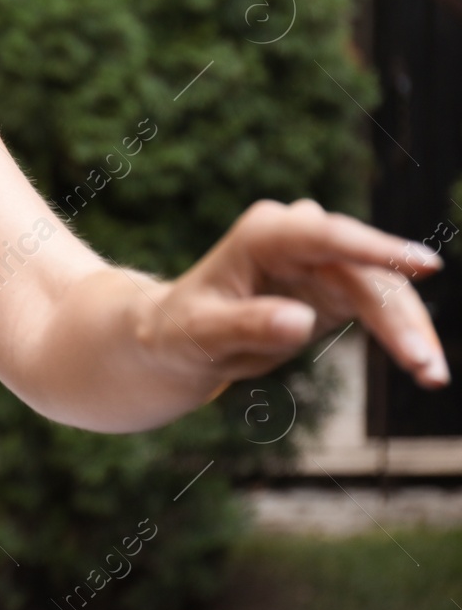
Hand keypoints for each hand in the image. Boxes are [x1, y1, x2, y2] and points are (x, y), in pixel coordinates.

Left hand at [149, 198, 448, 393]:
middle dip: (398, 315)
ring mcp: (323, 260)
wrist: (178, 339)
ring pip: (383, 289)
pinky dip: (403, 335)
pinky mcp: (338, 287)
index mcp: (262, 234)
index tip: (421, 265)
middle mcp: (299, 236)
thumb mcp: (202, 334)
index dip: (374, 248)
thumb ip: (247, 326)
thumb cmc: (181, 331)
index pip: (324, 235)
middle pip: (363, 270)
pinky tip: (424, 367)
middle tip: (424, 364)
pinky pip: (382, 307)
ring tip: (432, 376)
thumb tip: (301, 319)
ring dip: (410, 330)